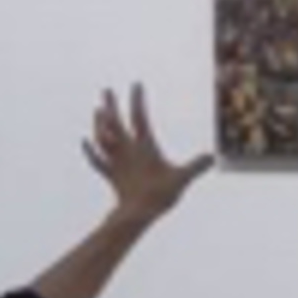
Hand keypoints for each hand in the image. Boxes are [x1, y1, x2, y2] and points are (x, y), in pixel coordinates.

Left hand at [85, 82, 213, 226]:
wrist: (137, 213)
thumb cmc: (159, 194)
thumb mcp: (182, 178)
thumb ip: (196, 166)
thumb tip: (212, 156)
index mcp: (144, 146)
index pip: (139, 117)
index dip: (137, 100)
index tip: (136, 84)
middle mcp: (127, 150)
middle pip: (115, 123)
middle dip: (111, 105)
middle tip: (106, 90)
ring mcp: (116, 162)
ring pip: (102, 138)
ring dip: (99, 124)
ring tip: (97, 111)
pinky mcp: (111, 175)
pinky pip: (97, 160)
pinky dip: (90, 151)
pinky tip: (85, 142)